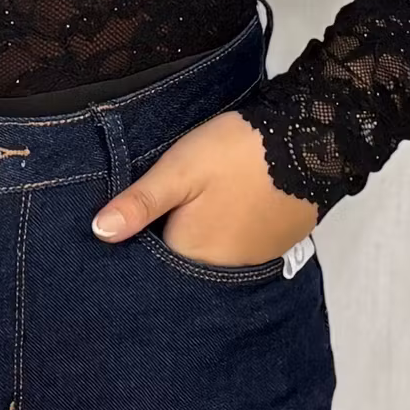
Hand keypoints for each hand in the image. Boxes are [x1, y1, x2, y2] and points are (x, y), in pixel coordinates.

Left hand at [90, 108, 319, 264]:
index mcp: (192, 255)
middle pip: (184, 258)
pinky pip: (242, 245)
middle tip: (172, 199)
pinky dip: (231, 229)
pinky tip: (228, 203)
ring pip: (214, 251)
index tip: (138, 213)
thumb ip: (140, 204)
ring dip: (205, 232)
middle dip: (172, 235)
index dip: (142, 237)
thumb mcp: (179, 170)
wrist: (310, 140)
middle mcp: (224, 269)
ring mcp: (255, 259)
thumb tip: (99, 233)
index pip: (153, 260)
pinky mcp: (278, 243)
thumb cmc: (236, 154)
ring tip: (200, 200)